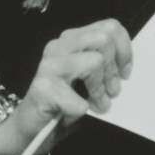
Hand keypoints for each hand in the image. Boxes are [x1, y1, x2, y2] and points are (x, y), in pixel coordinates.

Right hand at [0, 19, 131, 154]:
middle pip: (104, 38)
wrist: (29, 127)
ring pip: (95, 61)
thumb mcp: (86, 76)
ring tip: (100, 104)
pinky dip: (83, 107)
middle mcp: (59, 46)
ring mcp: (50, 65)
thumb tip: (125, 68)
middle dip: (113, 67)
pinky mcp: (44, 88)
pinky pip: (78, 97)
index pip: (109, 27)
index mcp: (71, 39)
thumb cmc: (62, 101)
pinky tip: (78, 111)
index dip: (124, 49)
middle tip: (113, 90)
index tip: (125, 73)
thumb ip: (102, 63)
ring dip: (101, 89)